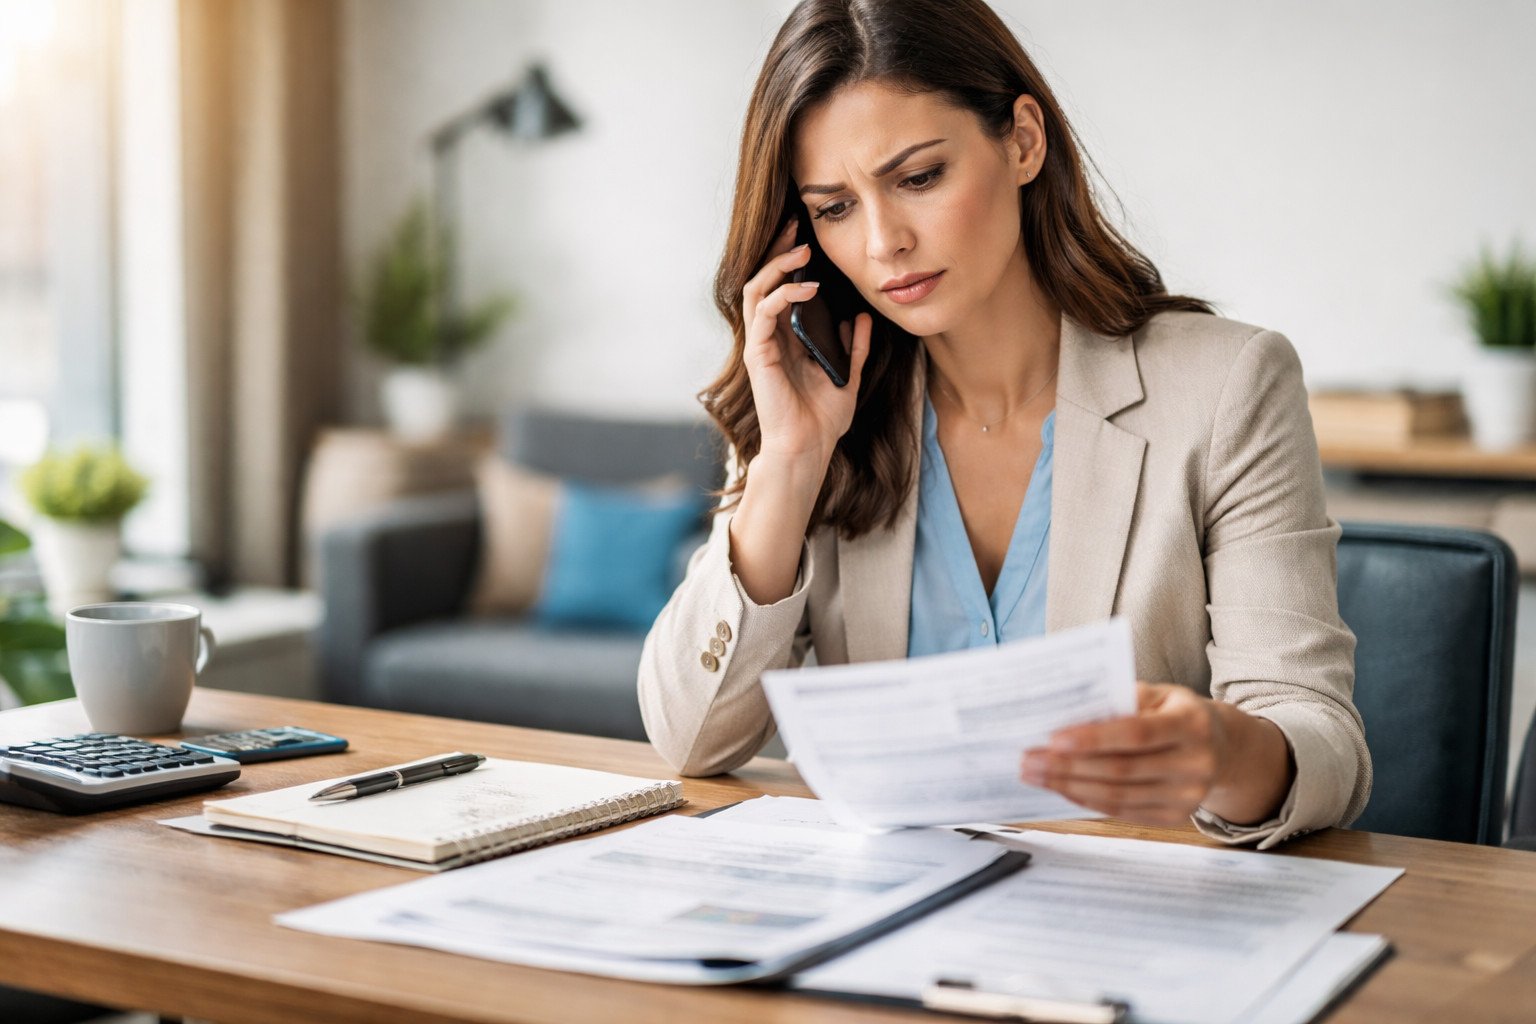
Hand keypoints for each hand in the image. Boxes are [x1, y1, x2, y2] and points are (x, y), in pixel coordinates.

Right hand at [740, 219, 872, 467]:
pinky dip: (783, 294)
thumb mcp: (847, 376)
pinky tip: (808, 288)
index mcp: (786, 339)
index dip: (788, 260)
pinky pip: (764, 313)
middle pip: (762, 279)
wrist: (808, 449)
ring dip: (777, 266)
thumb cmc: (822, 420)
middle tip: (795, 225)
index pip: (779, 288)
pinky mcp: (759, 355)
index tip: (806, 236)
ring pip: (756, 289)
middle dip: (777, 250)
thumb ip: (853, 348)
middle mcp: (769, 337)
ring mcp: (761, 344)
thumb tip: (860, 318)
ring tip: (801, 252)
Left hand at [1021, 682, 1227, 826]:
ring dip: (1069, 786)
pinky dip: (1087, 800)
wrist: (1222, 747)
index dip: (1093, 738)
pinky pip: (1123, 812)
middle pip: (1121, 770)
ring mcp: (1189, 796)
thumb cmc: (1176, 713)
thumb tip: (1066, 716)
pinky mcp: (1176, 816)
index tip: (1053, 739)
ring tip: (1036, 775)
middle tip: (1029, 760)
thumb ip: (1119, 701)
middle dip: (1068, 766)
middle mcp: (1196, 763)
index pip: (1135, 733)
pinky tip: (1062, 788)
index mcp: (1191, 724)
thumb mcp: (1157, 694)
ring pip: (1118, 796)